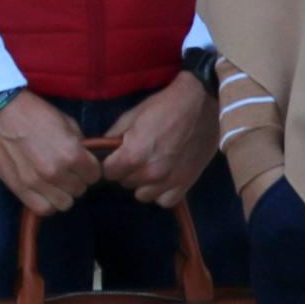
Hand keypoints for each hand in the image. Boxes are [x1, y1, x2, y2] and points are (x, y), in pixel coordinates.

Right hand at [0, 90, 100, 215]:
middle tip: (68, 170)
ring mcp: (36, 183)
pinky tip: (45, 191)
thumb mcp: (66, 122)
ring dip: (63, 193)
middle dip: (77, 180)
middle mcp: (55, 172)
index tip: (83, 164)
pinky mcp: (18, 189)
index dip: (90, 168)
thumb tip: (87, 158)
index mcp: (71, 154)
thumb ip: (79, 144)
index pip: (95, 175)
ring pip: (64, 204)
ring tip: (55, 181)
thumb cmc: (33, 112)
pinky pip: (43, 209)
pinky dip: (47, 203)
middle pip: (80, 190)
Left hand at [95, 71, 217, 207]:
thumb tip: (103, 149)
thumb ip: (114, 136)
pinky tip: (166, 179)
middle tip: (139, 155)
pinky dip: (163, 192)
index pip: (108, 173)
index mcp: (132, 155)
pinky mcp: (187, 182)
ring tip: (153, 167)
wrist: (201, 102)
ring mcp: (170, 180)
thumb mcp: (132, 115)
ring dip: (145, 183)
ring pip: (144, 195)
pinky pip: (166, 201)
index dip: (111, 162)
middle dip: (128, 171)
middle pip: (125, 183)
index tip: (119, 155)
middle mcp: (150, 173)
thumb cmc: (164, 106)